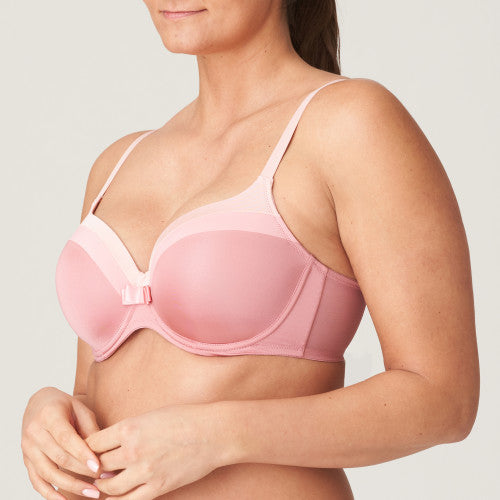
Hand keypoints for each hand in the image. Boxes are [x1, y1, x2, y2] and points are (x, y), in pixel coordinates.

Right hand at [21, 387, 101, 499]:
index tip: (97, 466)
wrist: (39, 403)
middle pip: (58, 457)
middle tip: (101, 481)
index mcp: (49, 415)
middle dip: (81, 472)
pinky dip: (50, 493)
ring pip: (48, 472)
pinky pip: (36, 481)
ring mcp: (28, 448)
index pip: (66, 438)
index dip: (82, 454)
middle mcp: (34, 432)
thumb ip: (90, 428)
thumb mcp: (80, 408)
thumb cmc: (64, 405)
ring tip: (90, 492)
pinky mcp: (26, 460)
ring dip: (70, 486)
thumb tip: (103, 452)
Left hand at [87, 402, 229, 498]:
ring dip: (103, 486)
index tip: (90, 450)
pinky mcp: (158, 487)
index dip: (88, 447)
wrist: (213, 432)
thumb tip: (111, 444)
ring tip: (103, 482)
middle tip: (92, 469)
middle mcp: (133, 450)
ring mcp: (145, 471)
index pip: (93, 442)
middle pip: (98, 464)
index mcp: (130, 427)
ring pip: (109, 486)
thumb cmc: (185, 418)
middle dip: (94, 467)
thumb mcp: (151, 415)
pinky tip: (115, 497)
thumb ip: (130, 429)